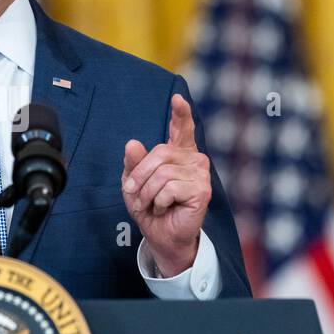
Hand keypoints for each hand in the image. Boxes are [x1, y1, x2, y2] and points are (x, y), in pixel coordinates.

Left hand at [120, 93, 210, 277]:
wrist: (161, 235)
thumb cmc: (150, 207)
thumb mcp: (134, 182)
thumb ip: (134, 163)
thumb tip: (132, 143)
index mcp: (179, 153)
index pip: (182, 128)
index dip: (180, 113)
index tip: (177, 98)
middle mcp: (193, 159)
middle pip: (160, 153)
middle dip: (140, 175)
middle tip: (135, 193)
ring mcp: (200, 174)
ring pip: (162, 173)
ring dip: (147, 193)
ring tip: (151, 204)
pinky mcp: (202, 190)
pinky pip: (169, 188)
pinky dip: (158, 202)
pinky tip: (164, 208)